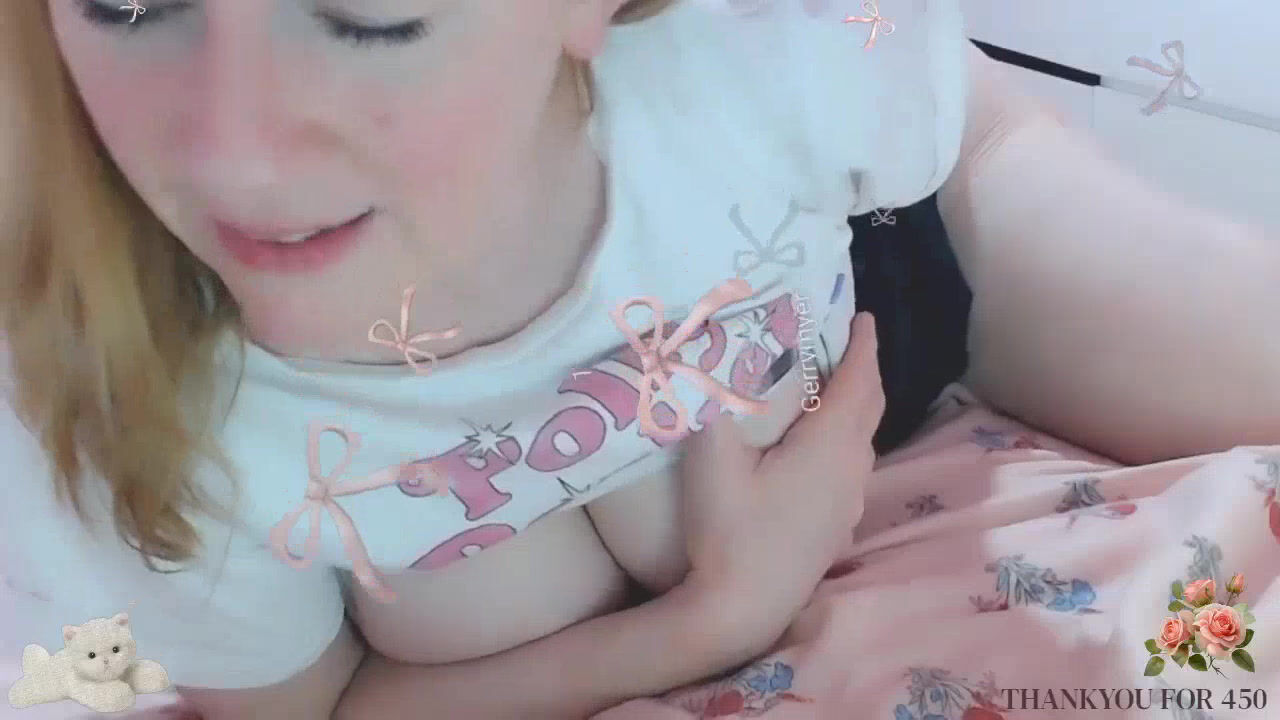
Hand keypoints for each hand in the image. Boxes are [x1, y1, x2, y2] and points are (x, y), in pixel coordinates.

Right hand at [678, 312, 883, 634]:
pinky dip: (846, 440)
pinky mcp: (836, 529)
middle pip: (869, 409)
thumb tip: (706, 353)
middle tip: (849, 343)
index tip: (863, 317)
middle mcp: (850, 471)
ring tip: (832, 388)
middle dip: (864, 371)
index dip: (863, 347)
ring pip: (864, 441)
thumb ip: (712, 401)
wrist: (742, 610)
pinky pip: (852, 468)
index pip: (858, 382)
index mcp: (829, 446)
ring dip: (856, 407)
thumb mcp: (712, 459)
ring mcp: (847, 504)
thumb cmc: (729, 532)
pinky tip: (819, 451)